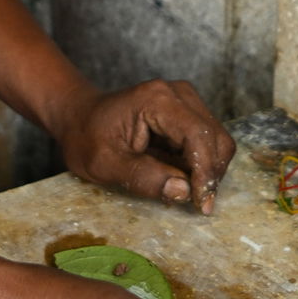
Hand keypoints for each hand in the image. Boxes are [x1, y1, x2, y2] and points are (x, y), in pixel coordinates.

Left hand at [55, 78, 236, 215]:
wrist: (80, 117)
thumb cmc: (87, 138)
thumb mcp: (105, 164)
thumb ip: (143, 177)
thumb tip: (183, 191)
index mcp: (156, 100)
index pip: (197, 135)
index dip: (205, 171)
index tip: (202, 204)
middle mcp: (178, 94)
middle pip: (215, 138)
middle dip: (211, 174)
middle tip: (197, 204)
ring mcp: (186, 100)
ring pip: (217, 141)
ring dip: (209, 171)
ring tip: (185, 191)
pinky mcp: (188, 112)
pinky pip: (208, 141)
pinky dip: (202, 164)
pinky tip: (181, 176)